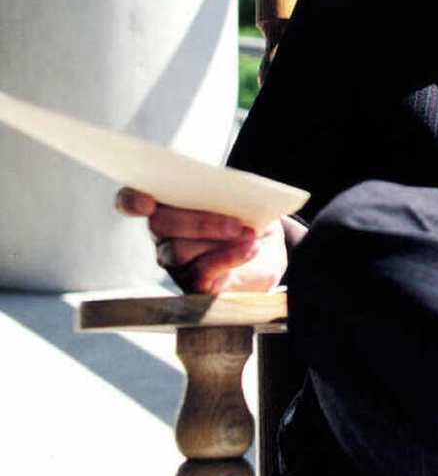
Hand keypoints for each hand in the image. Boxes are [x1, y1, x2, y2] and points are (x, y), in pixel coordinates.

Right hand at [115, 187, 288, 293]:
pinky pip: (199, 273)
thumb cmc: (250, 217)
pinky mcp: (192, 284)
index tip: (147, 203)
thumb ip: (234, 192)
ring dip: (217, 240)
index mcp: (169, 205)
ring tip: (250, 236)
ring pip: (176, 250)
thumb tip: (237, 190)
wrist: (267, 250)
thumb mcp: (247, 199)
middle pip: (159, 224)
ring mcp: (174, 262)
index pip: (132, 200)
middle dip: (198, 222)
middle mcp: (164, 234)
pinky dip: (228, 258)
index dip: (132, 201)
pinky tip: (250, 249)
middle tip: (236, 223)